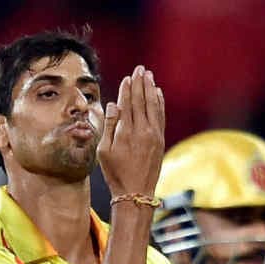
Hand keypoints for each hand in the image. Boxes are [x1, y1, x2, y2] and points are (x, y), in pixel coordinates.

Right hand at [97, 65, 164, 198]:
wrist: (136, 193)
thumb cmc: (116, 174)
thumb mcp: (104, 151)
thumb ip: (109, 126)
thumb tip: (113, 104)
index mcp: (125, 132)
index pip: (127, 103)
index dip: (128, 88)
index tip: (128, 77)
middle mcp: (142, 131)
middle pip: (141, 101)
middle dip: (140, 83)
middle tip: (140, 69)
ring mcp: (153, 136)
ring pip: (153, 106)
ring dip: (151, 89)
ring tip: (149, 76)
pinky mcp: (160, 141)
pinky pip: (161, 117)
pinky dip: (159, 103)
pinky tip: (158, 94)